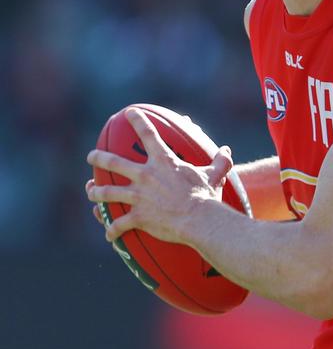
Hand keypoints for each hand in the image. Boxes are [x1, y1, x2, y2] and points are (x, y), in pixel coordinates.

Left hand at [86, 107, 232, 243]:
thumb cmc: (207, 196)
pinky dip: (112, 229)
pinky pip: (119, 223)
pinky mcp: (137, 216)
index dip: (137, 120)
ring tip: (90, 192)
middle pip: (113, 162)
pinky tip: (108, 235)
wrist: (199, 219)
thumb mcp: (215, 175)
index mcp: (163, 162)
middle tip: (91, 156)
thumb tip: (226, 151)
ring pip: (108, 193)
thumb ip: (220, 162)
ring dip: (96, 192)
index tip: (128, 113)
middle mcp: (145, 175)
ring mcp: (138, 196)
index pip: (147, 134)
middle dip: (99, 158)